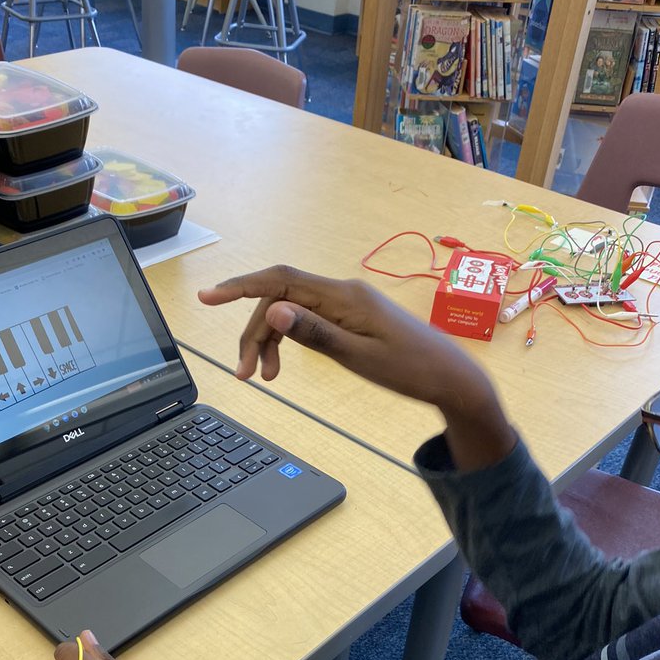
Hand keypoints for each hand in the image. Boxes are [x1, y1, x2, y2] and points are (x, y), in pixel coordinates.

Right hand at [198, 265, 516, 470]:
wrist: (450, 378)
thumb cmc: (409, 370)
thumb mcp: (357, 357)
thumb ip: (314, 333)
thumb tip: (273, 311)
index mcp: (343, 296)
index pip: (280, 281)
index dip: (240, 287)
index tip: (208, 298)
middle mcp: (342, 292)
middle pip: (279, 300)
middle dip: (254, 334)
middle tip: (244, 374)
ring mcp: (347, 303)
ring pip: (291, 313)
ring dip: (270, 342)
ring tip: (264, 379)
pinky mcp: (352, 316)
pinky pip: (308, 320)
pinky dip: (291, 342)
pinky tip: (284, 366)